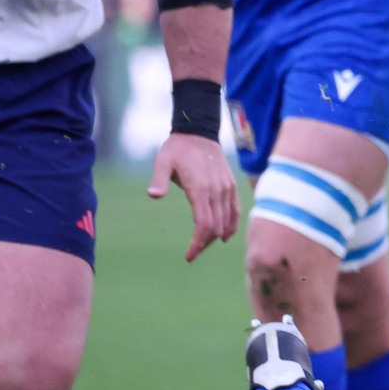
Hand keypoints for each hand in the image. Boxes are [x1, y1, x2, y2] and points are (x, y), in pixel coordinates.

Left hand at [150, 132, 239, 261]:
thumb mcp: (163, 161)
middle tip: (192, 253)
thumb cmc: (177, 149)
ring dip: (216, 236)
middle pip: (216, 227)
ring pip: (227, 221)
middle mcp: (217, 190)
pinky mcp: (231, 185)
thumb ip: (158, 180)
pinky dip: (231, 225)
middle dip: (204, 243)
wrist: (199, 132)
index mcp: (201, 188)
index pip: (204, 224)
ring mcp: (227, 188)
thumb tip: (153, 195)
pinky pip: (235, 210)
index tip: (189, 256)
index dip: (198, 243)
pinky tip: (224, 235)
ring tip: (203, 245)